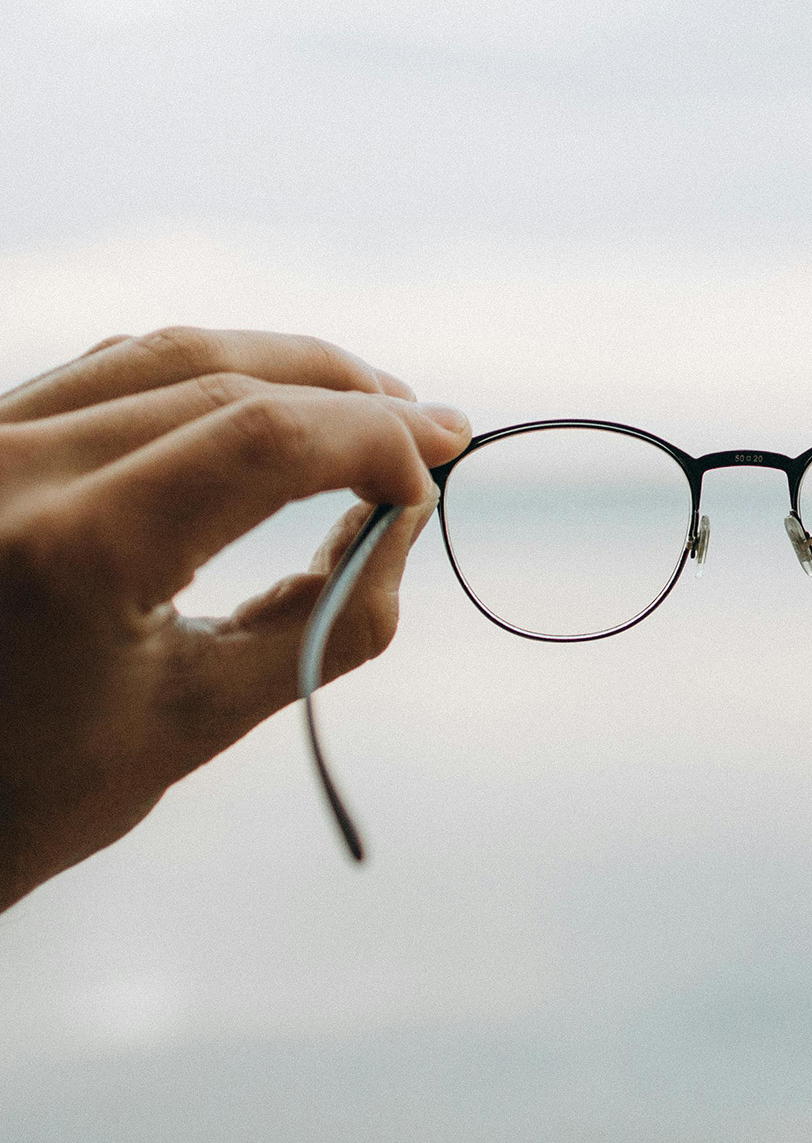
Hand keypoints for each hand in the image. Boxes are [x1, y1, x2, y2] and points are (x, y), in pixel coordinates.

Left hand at [0, 327, 470, 911]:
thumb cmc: (38, 790)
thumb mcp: (196, 723)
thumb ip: (325, 621)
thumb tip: (408, 517)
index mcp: (70, 554)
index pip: (260, 440)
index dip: (371, 437)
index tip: (439, 465)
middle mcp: (12, 470)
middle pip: (224, 381)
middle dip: (350, 398)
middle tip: (435, 430)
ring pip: (170, 353)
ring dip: (288, 368)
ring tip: (373, 408)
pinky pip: (113, 369)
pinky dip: (209, 374)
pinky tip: (273, 402)